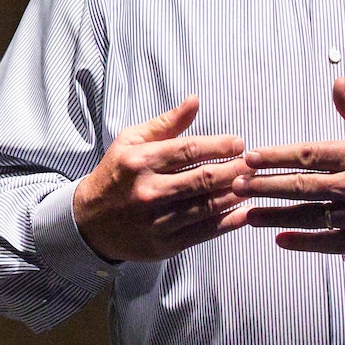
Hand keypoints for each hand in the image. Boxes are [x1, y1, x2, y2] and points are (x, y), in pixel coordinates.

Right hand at [70, 97, 253, 262]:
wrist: (89, 222)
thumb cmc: (115, 176)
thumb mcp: (131, 143)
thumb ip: (166, 124)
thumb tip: (195, 101)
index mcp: (140, 162)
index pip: (189, 150)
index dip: (219, 146)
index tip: (239, 143)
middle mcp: (149, 191)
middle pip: (203, 179)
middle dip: (235, 170)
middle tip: (254, 164)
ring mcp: (157, 220)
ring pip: (207, 206)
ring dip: (236, 195)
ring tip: (253, 184)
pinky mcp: (164, 244)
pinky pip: (204, 232)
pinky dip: (229, 222)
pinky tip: (244, 212)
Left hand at [234, 80, 344, 255]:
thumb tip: (336, 83)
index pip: (308, 153)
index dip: (276, 155)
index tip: (250, 156)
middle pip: (300, 184)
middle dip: (264, 184)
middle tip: (236, 184)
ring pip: (308, 213)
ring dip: (275, 214)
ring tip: (246, 212)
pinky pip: (328, 241)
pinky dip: (302, 241)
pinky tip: (279, 239)